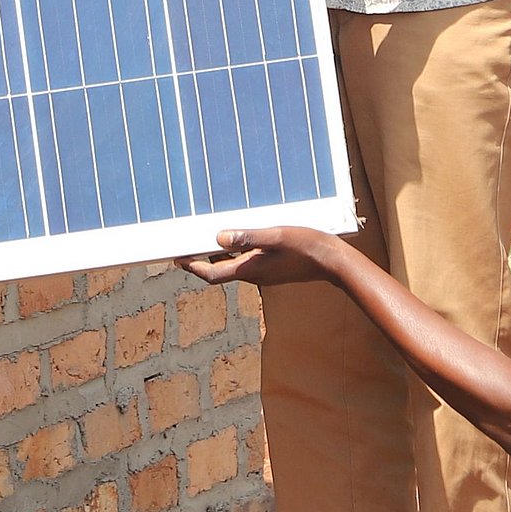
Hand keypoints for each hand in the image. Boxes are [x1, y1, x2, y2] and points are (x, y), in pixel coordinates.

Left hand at [184, 224, 339, 286]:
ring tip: (211, 236)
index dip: (193, 267)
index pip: (212, 274)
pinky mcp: (274, 268)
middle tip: (188, 245)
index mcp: (250, 270)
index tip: (177, 258)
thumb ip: (248, 237)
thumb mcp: (276, 236)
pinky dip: (238, 252)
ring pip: (234, 266)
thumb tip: (218, 237)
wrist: (332, 262)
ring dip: (220, 254)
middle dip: (203, 259)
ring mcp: (264, 273)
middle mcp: (254, 275)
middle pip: (220, 271)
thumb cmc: (306, 247)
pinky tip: (243, 238)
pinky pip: (249, 262)